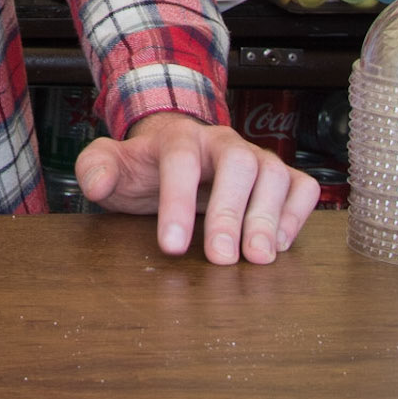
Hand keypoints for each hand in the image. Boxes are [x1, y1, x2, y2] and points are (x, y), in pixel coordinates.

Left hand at [75, 113, 320, 264]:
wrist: (174, 154)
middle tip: (222, 260)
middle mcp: (223, 143)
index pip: (180, 160)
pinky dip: (297, 213)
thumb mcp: (111, 165)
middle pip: (238, 163)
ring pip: (274, 173)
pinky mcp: (279, 178)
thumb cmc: (145, 168)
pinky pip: (301, 186)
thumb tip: (96, 183)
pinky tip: (279, 245)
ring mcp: (256, 158)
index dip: (177, 201)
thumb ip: (96, 167)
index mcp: (179, 138)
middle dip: (231, 211)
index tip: (170, 247)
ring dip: (269, 217)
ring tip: (258, 258)